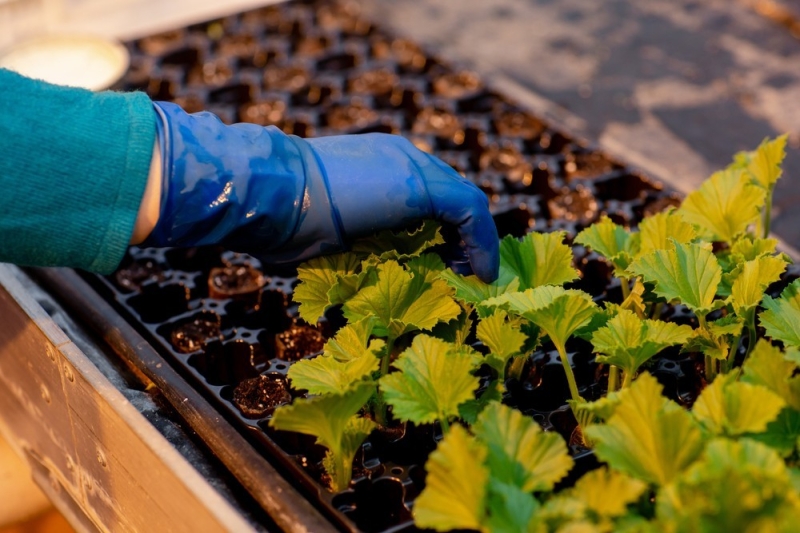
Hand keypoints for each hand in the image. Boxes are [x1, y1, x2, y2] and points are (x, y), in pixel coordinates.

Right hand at [143, 102, 498, 281]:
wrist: (275, 193)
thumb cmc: (285, 216)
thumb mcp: (330, 225)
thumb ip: (358, 233)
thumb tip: (368, 264)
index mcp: (378, 162)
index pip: (428, 190)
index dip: (444, 226)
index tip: (448, 258)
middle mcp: (402, 156)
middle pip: (452, 193)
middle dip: (466, 234)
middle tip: (467, 269)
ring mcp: (413, 165)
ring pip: (466, 202)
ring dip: (477, 242)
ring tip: (477, 276)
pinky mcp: (424, 185)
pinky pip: (470, 211)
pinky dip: (481, 244)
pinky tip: (480, 272)